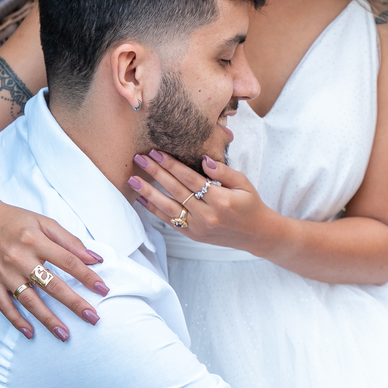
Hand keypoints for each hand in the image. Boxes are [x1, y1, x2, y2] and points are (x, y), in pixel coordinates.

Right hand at [0, 190, 108, 342]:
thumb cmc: (15, 220)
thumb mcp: (43, 221)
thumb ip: (69, 240)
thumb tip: (94, 258)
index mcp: (35, 239)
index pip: (67, 261)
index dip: (87, 276)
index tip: (103, 290)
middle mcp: (19, 257)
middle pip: (51, 284)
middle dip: (74, 303)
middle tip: (93, 318)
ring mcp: (4, 272)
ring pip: (29, 300)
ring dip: (48, 319)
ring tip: (65, 334)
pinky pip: (4, 306)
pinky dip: (16, 320)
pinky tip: (30, 333)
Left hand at [128, 150, 279, 253]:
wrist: (255, 234)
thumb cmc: (250, 204)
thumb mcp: (243, 184)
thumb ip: (223, 172)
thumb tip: (203, 159)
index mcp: (221, 200)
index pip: (190, 179)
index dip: (172, 165)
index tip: (157, 152)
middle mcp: (207, 215)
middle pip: (176, 190)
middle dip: (156, 173)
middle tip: (140, 158)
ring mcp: (198, 227)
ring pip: (168, 208)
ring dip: (148, 192)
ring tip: (132, 179)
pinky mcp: (192, 235)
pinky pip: (169, 221)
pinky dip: (154, 210)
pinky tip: (141, 198)